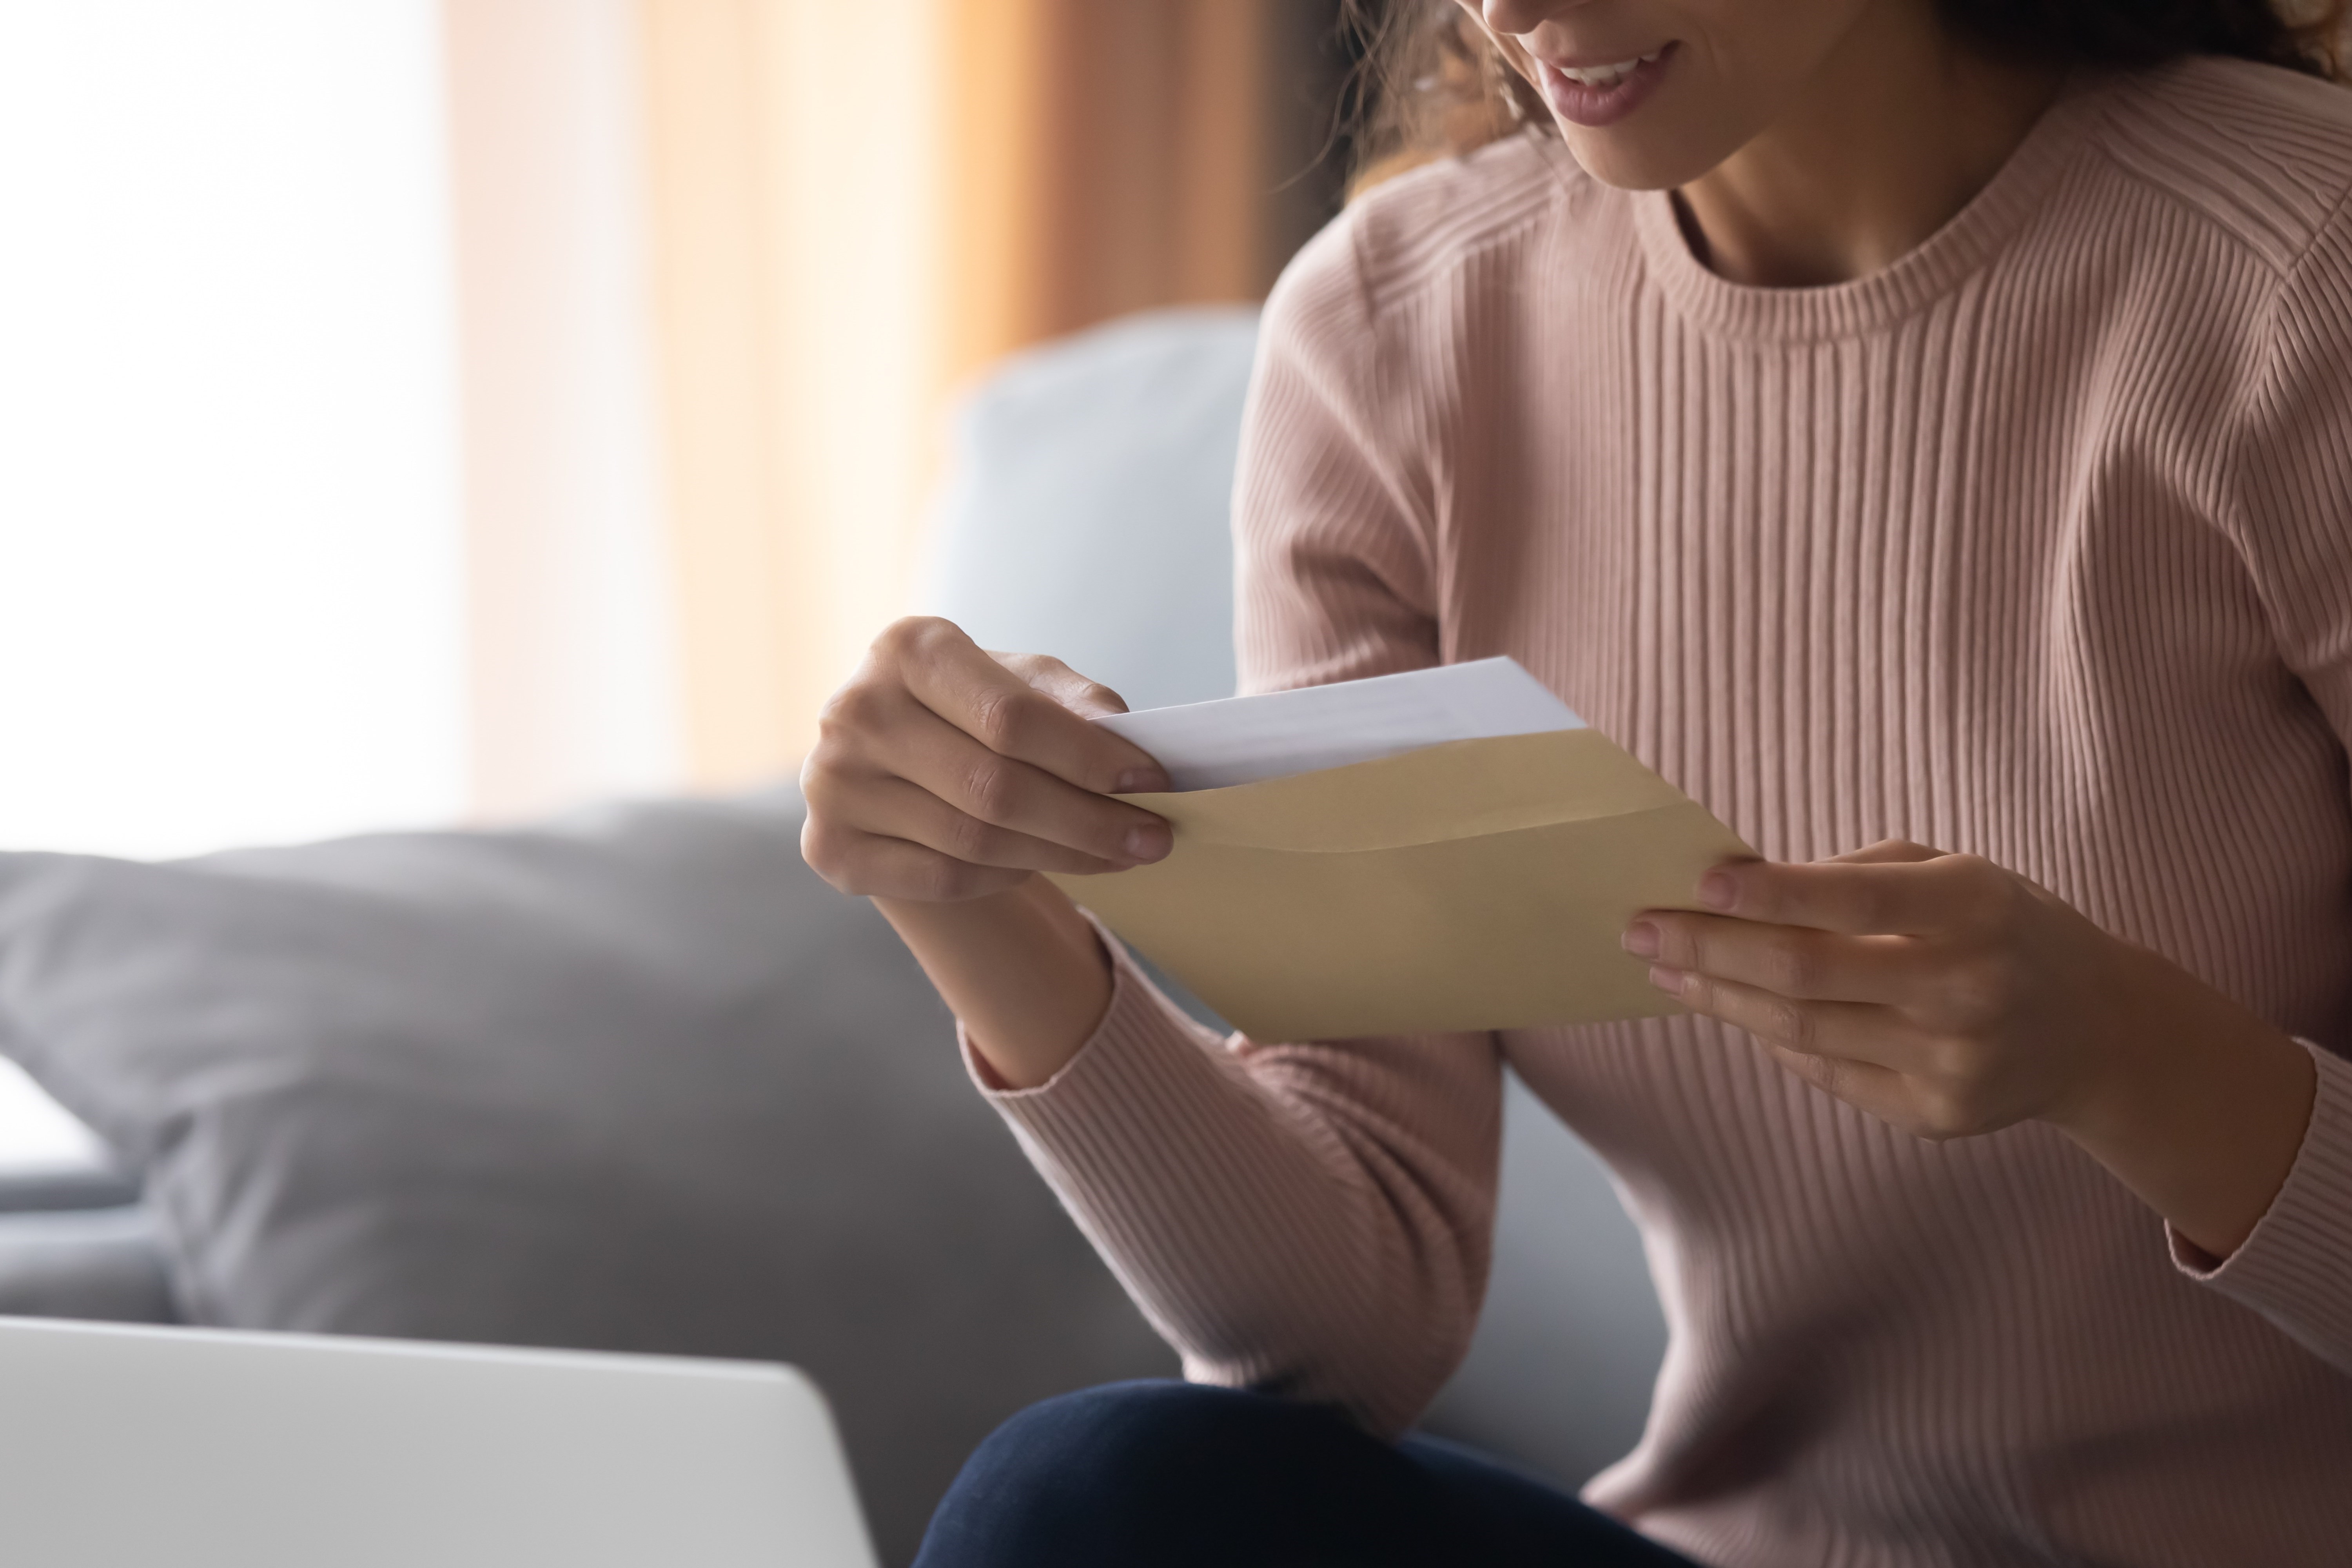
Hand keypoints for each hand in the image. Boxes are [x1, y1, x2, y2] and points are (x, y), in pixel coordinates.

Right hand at [800, 617, 1172, 902]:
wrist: (893, 758)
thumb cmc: (972, 710)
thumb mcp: (1023, 683)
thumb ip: (1073, 702)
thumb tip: (1128, 738)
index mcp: (907, 648)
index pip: (1011, 717)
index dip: (1089, 757)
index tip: (1156, 780)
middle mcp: (855, 710)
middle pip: (995, 788)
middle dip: (1089, 820)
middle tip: (1155, 838)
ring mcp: (832, 783)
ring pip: (974, 841)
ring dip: (1062, 855)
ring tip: (1120, 854)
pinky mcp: (830, 847)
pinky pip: (944, 878)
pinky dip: (1005, 875)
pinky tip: (1043, 861)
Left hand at [1624, 840, 2315, 1255]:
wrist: (2096, 1029)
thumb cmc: (1999, 926)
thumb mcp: (1952, 873)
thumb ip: (1854, 874)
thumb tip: (1740, 887)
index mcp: (1977, 910)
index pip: (1855, 901)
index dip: (1772, 894)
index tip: (1699, 881)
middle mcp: (1968, 990)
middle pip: (1809, 976)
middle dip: (1712, 952)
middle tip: (1641, 930)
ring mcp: (1954, 1063)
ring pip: (1803, 1032)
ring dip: (1720, 999)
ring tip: (1666, 969)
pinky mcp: (1938, 1116)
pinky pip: (1827, 1073)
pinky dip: (1771, 1038)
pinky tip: (1731, 1009)